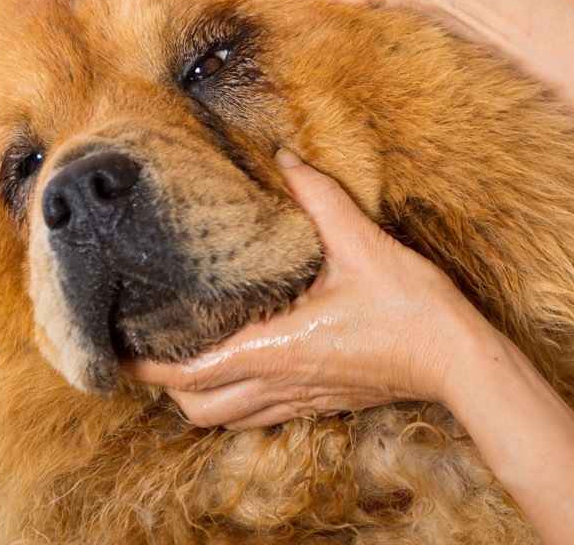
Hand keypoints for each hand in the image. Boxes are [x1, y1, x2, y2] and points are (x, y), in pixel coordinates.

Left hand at [123, 148, 491, 428]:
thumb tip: (285, 157)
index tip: (115, 351)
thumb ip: (318, 198)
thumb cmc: (412, 309)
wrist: (458, 359)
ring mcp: (301, 399)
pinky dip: (235, 398)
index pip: (189, 372)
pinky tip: (243, 363)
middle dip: (164, 384)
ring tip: (187, 357)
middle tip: (149, 347)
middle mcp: (280, 381)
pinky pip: (260, 413)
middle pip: (197, 406)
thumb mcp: (362, 245)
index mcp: (276, 348)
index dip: (144, 367)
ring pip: (226, 417)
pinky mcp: (322, 403)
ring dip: (198, 395)